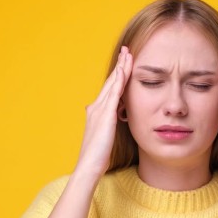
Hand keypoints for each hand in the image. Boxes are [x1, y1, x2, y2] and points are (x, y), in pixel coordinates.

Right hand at [74, 46, 132, 177]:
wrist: (88, 167)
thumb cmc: (98, 157)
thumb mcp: (105, 137)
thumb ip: (109, 126)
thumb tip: (114, 121)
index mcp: (97, 112)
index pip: (109, 89)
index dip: (117, 75)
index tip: (124, 62)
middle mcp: (96, 107)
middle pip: (110, 81)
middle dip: (119, 65)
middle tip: (126, 50)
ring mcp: (100, 110)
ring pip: (112, 83)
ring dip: (121, 67)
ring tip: (128, 53)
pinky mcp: (105, 115)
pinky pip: (114, 93)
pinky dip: (119, 80)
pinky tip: (124, 70)